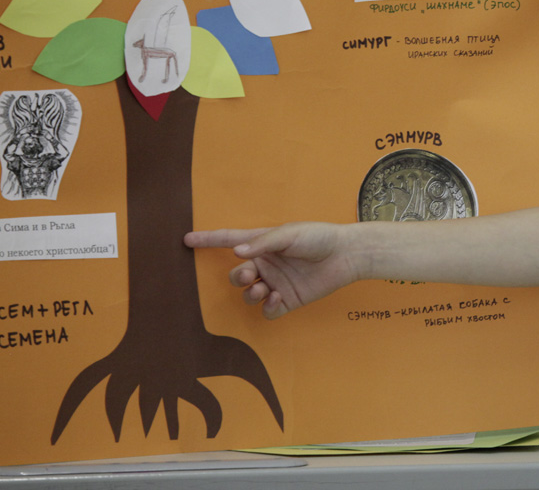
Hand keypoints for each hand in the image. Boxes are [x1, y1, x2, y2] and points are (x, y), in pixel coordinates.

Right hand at [184, 223, 360, 318]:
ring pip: (249, 296)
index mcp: (263, 244)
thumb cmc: (319, 237)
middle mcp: (266, 264)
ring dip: (250, 294)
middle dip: (238, 277)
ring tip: (263, 289)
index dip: (208, 240)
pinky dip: (269, 307)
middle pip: (237, 275)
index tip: (186, 240)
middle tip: (249, 275)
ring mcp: (276, 283)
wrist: (346, 255)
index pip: (229, 241)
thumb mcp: (290, 234)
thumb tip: (236, 253)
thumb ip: (263, 243)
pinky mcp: (288, 300)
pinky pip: (268, 311)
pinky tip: (279, 298)